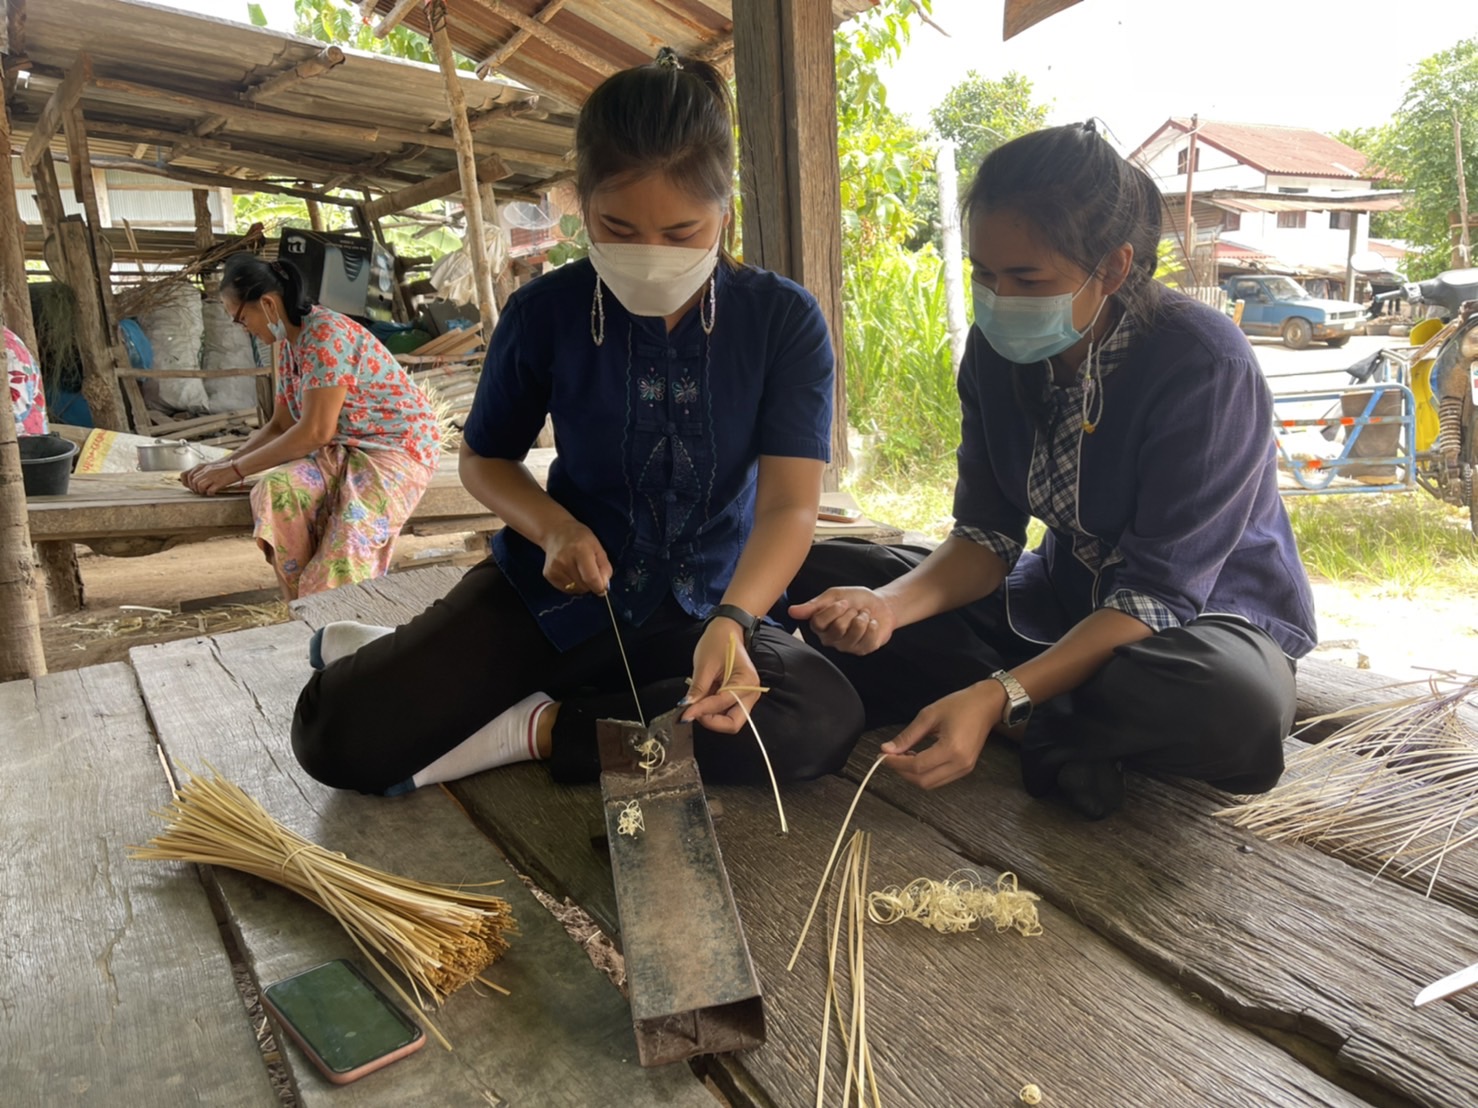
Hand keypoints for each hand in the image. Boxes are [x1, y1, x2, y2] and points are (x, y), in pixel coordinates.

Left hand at [183, 461, 241, 495]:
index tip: (193, 486)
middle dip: (195, 488)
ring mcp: (212, 477)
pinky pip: (210, 490)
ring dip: (201, 491)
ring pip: (199, 486)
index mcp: (205, 468)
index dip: (190, 482)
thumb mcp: (213, 467)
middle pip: (194, 481)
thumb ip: (206, 472)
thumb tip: (201, 479)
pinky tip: (213, 493)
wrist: (238, 466)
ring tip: (205, 492)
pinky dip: (210, 493)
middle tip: (199, 491)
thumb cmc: (228, 467)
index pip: (191, 475)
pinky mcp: (219, 482)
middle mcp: (207, 472)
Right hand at [542, 519, 611, 594]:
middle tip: (589, 571)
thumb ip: (604, 568)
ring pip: (575, 589)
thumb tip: (603, 587)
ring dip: (581, 585)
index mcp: (580, 550)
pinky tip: (570, 572)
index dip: (599, 586)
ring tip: (579, 570)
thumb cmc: (580, 538)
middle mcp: (565, 560)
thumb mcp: (598, 548)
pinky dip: (572, 585)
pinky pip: (566, 589)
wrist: (556, 532)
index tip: (602, 587)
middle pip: (584, 586)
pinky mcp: (548, 574)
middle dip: (591, 584)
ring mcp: (555, 568)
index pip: (591, 578)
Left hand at [681, 619, 760, 734]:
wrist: (728, 630)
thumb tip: (686, 709)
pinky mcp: (740, 696)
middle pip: (733, 723)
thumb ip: (697, 690)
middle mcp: (751, 693)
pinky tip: (704, 697)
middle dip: (712, 722)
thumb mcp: (704, 665)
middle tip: (693, 712)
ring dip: (711, 716)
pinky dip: (713, 710)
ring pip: (730, 720)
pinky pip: (727, 711)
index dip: (701, 711)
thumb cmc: (718, 642)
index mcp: (746, 681)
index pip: (722, 704)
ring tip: (698, 700)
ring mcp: (747, 696)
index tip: (684, 715)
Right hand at [788, 586, 895, 654]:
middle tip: (854, 610)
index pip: (818, 622)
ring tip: (863, 616)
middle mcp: (830, 639)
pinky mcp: (862, 650)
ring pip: (854, 633)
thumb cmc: (854, 599)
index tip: (843, 602)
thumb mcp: (833, 596)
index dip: (833, 610)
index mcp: (820, 625)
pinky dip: (873, 626)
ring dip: (863, 618)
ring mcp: (846, 647)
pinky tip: (871, 624)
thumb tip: (791, 611)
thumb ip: (813, 605)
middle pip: (837, 628)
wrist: (880, 604)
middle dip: (850, 613)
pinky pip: (868, 638)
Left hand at [881, 679, 1004, 789]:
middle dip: (902, 772)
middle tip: (890, 757)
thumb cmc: (960, 705)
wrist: (987, 705)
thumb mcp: (929, 715)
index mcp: (952, 749)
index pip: (917, 766)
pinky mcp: (965, 769)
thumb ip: (907, 735)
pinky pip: (940, 779)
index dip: (896, 763)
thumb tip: (887, 749)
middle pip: (923, 781)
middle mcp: (960, 764)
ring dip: (913, 774)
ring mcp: (965, 769)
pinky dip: (925, 773)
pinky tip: (917, 758)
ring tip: (903, 756)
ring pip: (931, 783)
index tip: (882, 755)